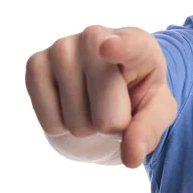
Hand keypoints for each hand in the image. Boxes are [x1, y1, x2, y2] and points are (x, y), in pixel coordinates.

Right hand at [25, 26, 177, 167]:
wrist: (108, 90)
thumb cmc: (138, 95)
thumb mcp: (157, 111)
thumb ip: (150, 130)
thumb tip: (132, 156)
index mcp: (138, 44)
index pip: (130, 45)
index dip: (119, 47)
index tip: (108, 48)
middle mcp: (96, 36)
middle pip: (104, 97)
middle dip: (113, 121)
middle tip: (117, 109)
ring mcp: (62, 47)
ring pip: (75, 117)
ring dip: (88, 128)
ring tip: (93, 106)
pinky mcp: (36, 63)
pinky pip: (50, 121)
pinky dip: (63, 128)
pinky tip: (71, 106)